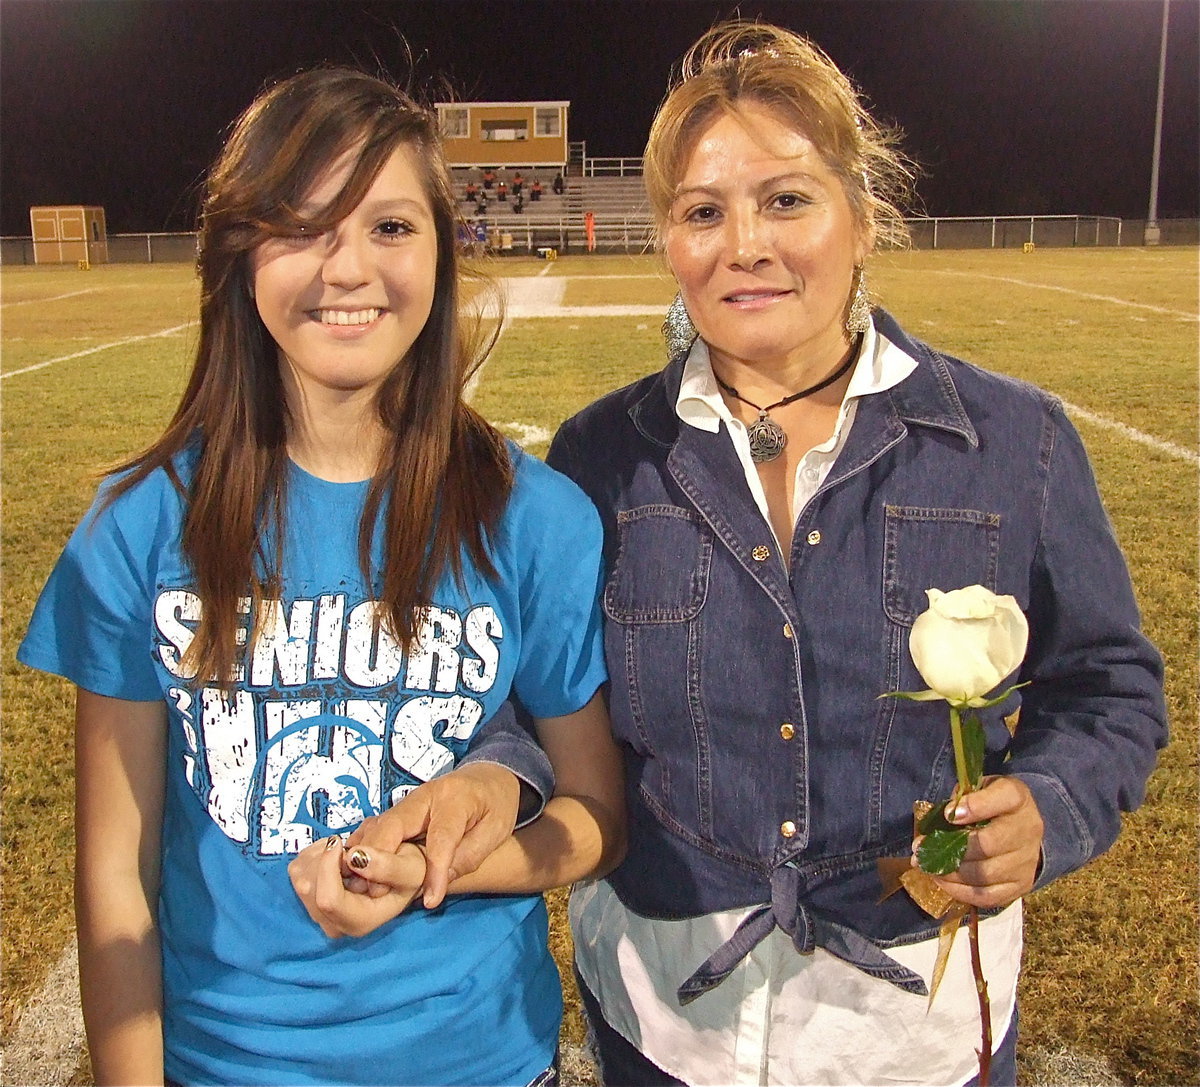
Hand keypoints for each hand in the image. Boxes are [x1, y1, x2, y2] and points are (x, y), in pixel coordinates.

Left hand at [288, 834, 425, 937]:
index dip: (329, 867)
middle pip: (310, 889)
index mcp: (360, 922)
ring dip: (319, 855)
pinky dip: (313, 855)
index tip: (340, 842)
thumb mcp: (412, 868)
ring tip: (346, 851)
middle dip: (325, 858)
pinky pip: (297, 870)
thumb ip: (388, 866)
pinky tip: (335, 855)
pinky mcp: (308, 899)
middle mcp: (335, 925)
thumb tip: (355, 858)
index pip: (328, 901)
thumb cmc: (409, 872)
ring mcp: (319, 915)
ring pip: (300, 878)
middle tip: (349, 846)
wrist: (402, 875)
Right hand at [347, 763, 520, 907]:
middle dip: (380, 857)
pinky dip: (365, 849)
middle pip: (394, 826)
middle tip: (375, 892)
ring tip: (360, 886)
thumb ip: (469, 855)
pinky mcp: (400, 812)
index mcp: (455, 797)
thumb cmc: (496, 804)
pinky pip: (376, 829)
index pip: (441, 837)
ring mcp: (408, 802)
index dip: (433, 871)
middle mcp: (425, 795)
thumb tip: (439, 882)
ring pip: (379, 827)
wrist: (489, 778)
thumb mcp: (496, 830)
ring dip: (366, 856)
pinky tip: (356, 871)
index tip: (430, 900)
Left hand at [922, 775, 1044, 908]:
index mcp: (1018, 798)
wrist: (1022, 830)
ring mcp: (1026, 862)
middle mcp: (1027, 830)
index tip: (949, 814)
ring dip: (949, 872)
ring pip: (984, 874)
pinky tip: (942, 880)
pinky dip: (960, 891)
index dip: (975, 805)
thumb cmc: (992, 806)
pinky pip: (987, 896)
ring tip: (926, 866)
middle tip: (921, 848)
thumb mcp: (979, 789)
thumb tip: (946, 816)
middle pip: (988, 844)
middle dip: (949, 848)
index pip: (1005, 796)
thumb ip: (963, 798)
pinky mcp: (1020, 886)